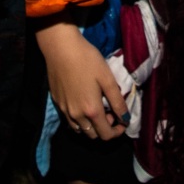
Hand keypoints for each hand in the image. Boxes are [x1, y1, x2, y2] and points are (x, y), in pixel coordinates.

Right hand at [38, 22, 126, 139]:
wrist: (60, 48)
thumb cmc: (87, 60)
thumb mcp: (108, 79)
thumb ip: (117, 101)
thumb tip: (125, 118)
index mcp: (91, 110)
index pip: (106, 134)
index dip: (117, 132)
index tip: (123, 122)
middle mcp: (76, 115)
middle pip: (93, 135)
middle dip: (105, 128)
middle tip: (110, 112)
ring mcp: (64, 110)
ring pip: (80, 130)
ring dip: (91, 126)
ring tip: (96, 108)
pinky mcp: (57, 102)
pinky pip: (69, 120)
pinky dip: (79, 120)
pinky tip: (82, 103)